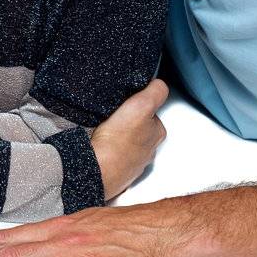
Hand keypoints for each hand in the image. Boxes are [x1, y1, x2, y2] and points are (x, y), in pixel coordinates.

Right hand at [90, 79, 167, 198]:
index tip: (130, 104)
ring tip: (105, 131)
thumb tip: (159, 84)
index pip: (153, 114)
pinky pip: (112, 158)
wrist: (96, 171)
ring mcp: (131, 164)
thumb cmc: (117, 141)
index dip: (140, 105)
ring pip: (126, 145)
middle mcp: (148, 152)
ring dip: (117, 138)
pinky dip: (107, 152)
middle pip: (140, 130)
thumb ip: (155, 91)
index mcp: (156, 135)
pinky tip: (99, 146)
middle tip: (115, 116)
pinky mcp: (115, 173)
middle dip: (129, 123)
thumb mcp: (142, 105)